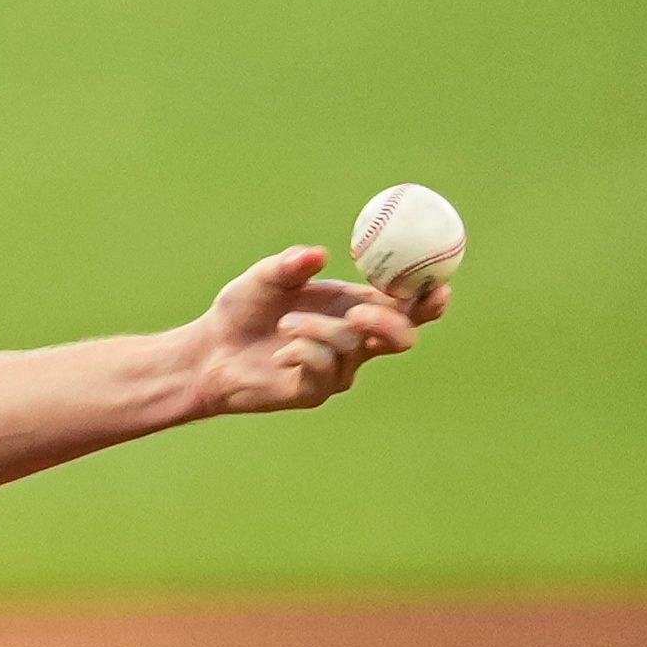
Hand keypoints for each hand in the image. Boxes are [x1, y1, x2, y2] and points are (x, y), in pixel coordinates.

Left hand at [187, 246, 449, 416]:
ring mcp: (337, 369)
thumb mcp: (264, 278)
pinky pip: (325, 370)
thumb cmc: (241, 310)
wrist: (208, 350)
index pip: (406, 305)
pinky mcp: (314, 392)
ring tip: (286, 322)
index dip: (430, 298)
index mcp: (355, 306)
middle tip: (360, 311)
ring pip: (354, 348)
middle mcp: (354, 340)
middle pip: (402, 337)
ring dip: (323, 331)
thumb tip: (318, 254)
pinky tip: (280, 351)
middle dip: (391, 322)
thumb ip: (290, 265)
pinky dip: (304, 352)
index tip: (438, 287)